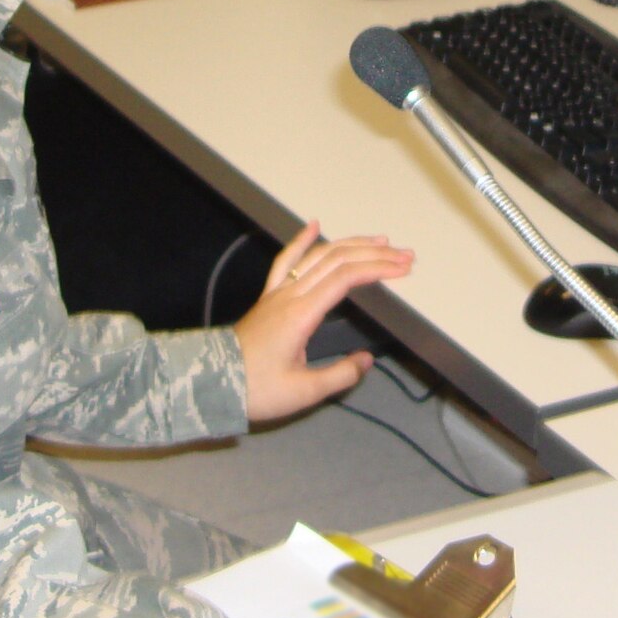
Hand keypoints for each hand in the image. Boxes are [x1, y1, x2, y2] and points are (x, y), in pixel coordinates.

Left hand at [233, 220, 409, 422]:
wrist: (213, 383)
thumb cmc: (256, 389)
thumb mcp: (304, 392)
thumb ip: (340, 375)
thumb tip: (366, 360)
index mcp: (301, 314)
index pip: (345, 278)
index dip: (377, 269)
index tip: (403, 270)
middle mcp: (290, 296)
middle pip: (336, 261)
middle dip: (374, 255)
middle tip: (404, 256)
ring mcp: (278, 293)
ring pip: (316, 256)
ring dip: (350, 245)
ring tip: (378, 242)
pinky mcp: (269, 298)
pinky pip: (286, 261)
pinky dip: (301, 241)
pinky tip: (313, 225)